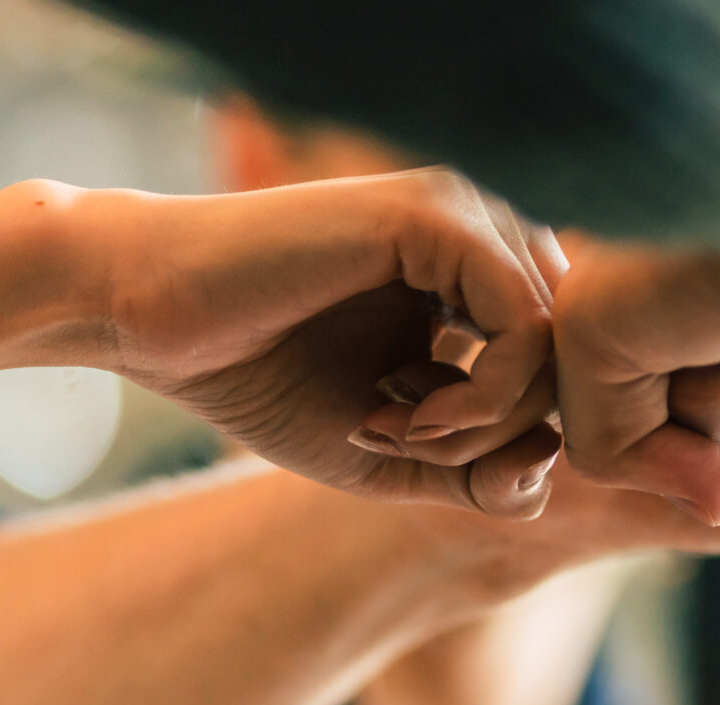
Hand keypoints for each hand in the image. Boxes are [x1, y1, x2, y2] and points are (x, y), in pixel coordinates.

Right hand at [97, 170, 567, 516]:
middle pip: (566, 365)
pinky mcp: (441, 216)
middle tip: (402, 448)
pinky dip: (479, 399)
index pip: (557, 373)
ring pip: (556, 349)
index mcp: (478, 277)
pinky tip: (405, 415)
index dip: (505, 441)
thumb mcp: (393, 455)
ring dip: (486, 425)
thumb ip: (481, 474)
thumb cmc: (261, 378)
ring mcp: (466, 216)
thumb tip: (553, 465)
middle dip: (497, 437)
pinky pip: (525, 328)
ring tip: (398, 434)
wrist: (153, 318)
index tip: (414, 457)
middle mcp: (484, 236)